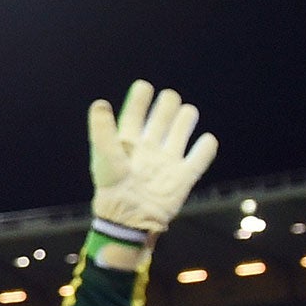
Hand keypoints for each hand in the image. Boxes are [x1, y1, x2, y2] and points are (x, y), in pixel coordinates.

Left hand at [88, 80, 218, 235]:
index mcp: (127, 143)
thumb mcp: (105, 157)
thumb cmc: (112, 189)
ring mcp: (167, 161)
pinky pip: (200, 156)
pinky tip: (205, 140)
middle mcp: (148, 149)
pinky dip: (206, 146)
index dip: (140, 99)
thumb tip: (100, 104)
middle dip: (168, 105)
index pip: (134, 114)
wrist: (129, 219)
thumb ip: (102, 132)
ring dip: (186, 119)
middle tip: (169, 100)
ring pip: (181, 130)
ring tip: (185, 116)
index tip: (144, 86)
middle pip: (162, 117)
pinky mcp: (183, 176)